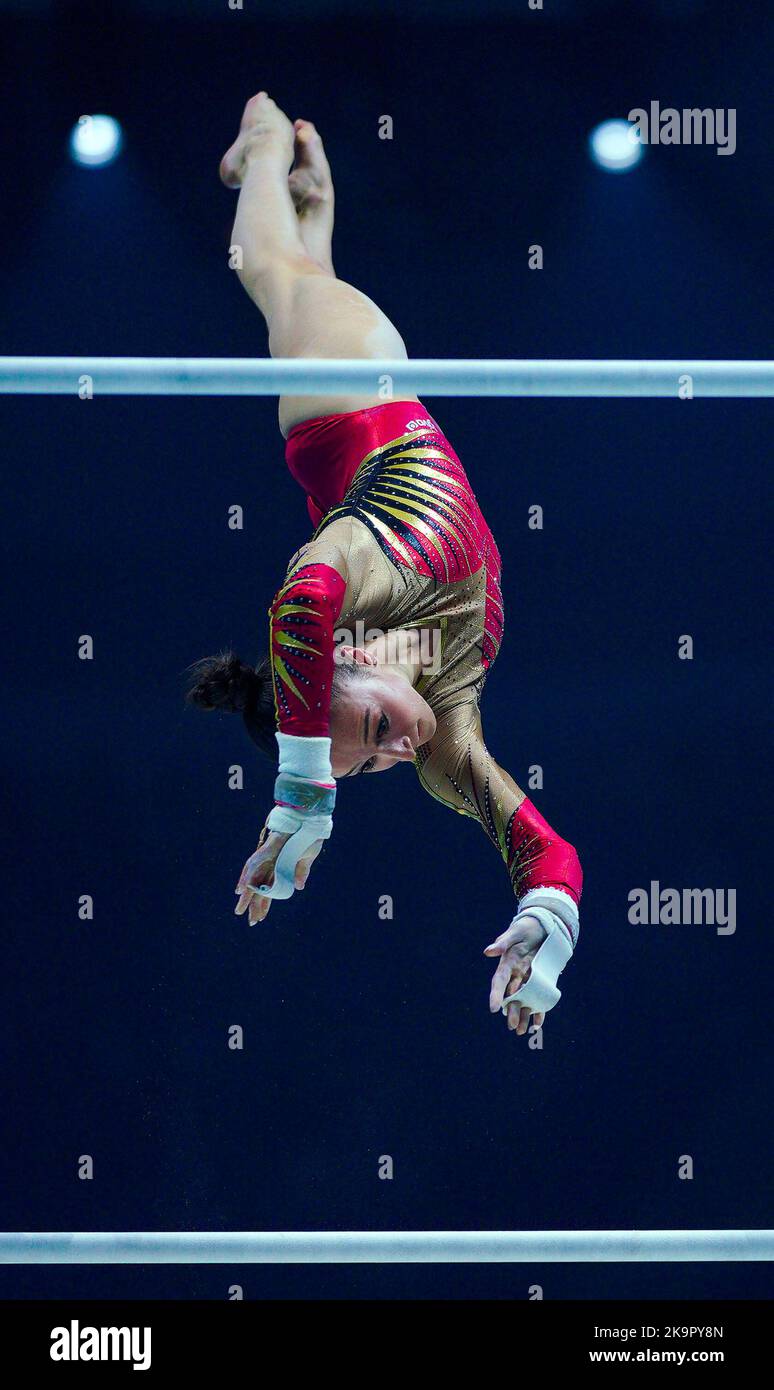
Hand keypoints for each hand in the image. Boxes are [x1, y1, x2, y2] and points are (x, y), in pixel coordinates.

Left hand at [234, 821, 324, 923]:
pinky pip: (253, 866)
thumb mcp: (306, 858)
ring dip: (247, 896)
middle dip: (255, 905)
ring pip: (253, 879)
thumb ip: (300, 872)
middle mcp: (271, 862)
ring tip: (240, 911)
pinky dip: (246, 878)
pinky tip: (241, 890)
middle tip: (251, 921)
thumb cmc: (309, 835)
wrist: (310, 819)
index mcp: (281, 866)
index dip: (265, 902)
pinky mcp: (266, 850)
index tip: (260, 916)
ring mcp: (267, 856)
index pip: (270, 888)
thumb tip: (298, 887)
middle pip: (259, 887)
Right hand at [484, 913, 546, 1035]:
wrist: (543, 925)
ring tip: (521, 1032)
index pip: (499, 982)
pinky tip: (538, 1024)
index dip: (496, 995)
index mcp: (507, 963)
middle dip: (511, 1011)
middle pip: (512, 996)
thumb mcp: (516, 932)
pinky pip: (538, 997)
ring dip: (522, 1015)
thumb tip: (488, 952)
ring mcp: (527, 978)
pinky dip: (538, 1010)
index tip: (493, 1008)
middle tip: (511, 1027)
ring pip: (524, 1000)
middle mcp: (515, 973)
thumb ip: (503, 943)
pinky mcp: (539, 979)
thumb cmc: (526, 928)